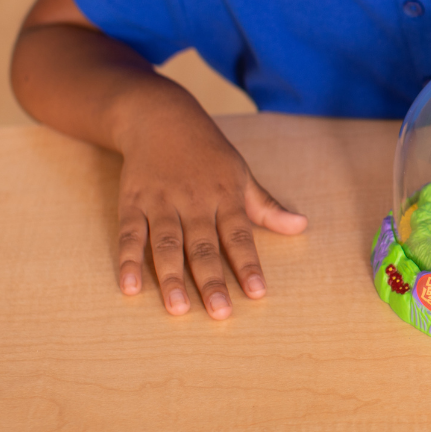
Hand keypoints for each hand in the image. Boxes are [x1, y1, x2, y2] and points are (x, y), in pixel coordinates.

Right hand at [115, 105, 307, 318]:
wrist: (160, 117)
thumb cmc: (207, 152)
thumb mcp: (241, 173)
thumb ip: (267, 207)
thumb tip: (302, 227)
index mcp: (224, 194)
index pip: (239, 235)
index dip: (248, 265)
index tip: (258, 293)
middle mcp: (194, 200)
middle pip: (203, 246)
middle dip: (212, 281)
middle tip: (220, 314)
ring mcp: (161, 201)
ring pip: (167, 243)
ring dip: (171, 277)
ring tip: (178, 309)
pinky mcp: (133, 202)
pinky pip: (130, 234)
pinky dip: (128, 260)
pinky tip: (129, 287)